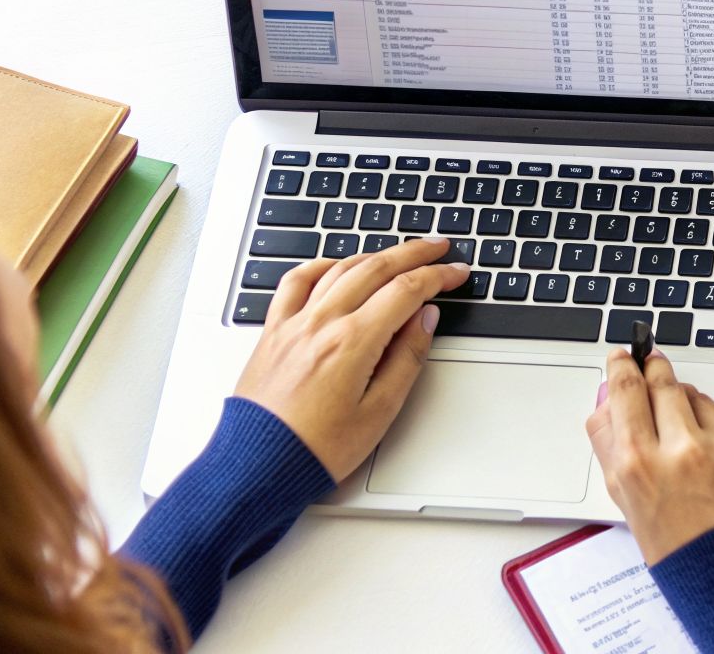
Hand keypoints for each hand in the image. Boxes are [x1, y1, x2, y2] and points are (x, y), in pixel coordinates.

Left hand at [234, 237, 468, 479]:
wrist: (257, 467)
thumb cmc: (317, 449)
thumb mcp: (380, 412)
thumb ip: (407, 358)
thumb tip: (425, 319)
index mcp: (353, 342)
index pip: (406, 290)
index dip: (438, 276)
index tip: (456, 272)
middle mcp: (322, 323)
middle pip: (376, 268)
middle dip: (413, 253)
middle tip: (438, 247)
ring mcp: (293, 324)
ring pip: (339, 269)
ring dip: (374, 255)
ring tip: (397, 254)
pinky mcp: (273, 332)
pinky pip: (295, 282)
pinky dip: (320, 266)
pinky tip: (335, 266)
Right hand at [585, 348, 713, 564]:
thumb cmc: (678, 551)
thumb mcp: (626, 502)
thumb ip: (611, 447)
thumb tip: (607, 401)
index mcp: (639, 465)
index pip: (626, 391)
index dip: (623, 366)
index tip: (623, 356)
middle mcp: (681, 450)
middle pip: (663, 381)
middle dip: (655, 370)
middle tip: (651, 364)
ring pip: (698, 399)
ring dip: (687, 407)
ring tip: (685, 440)